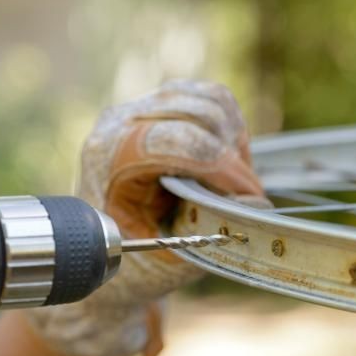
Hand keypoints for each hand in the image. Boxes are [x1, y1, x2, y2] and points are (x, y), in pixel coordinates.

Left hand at [26, 80, 262, 355]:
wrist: (100, 248)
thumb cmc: (126, 256)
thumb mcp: (163, 255)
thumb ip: (207, 231)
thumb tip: (255, 204)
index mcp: (108, 157)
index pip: (175, 141)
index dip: (221, 166)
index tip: (248, 196)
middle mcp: (120, 122)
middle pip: (198, 114)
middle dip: (231, 156)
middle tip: (242, 196)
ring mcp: (139, 108)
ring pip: (209, 100)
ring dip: (233, 139)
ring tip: (233, 178)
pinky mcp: (159, 106)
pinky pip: (208, 99)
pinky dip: (228, 126)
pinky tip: (226, 159)